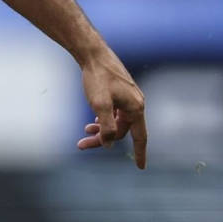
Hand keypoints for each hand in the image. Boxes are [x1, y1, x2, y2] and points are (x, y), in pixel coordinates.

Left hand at [76, 49, 146, 168]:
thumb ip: (106, 127)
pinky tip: (94, 120)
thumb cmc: (97, 78)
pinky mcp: (120, 92)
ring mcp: (128, 97)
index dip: (140, 153)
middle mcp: (136, 103)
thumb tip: (108, 144)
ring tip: (85, 131)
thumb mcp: (100, 104)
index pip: (140, 137)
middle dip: (103, 139)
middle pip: (121, 130)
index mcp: (136, 107)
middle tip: (81, 145)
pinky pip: (115, 112)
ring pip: (116, 121)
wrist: (93, 54)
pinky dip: (104, 119)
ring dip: (102, 129)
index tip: (141, 168)